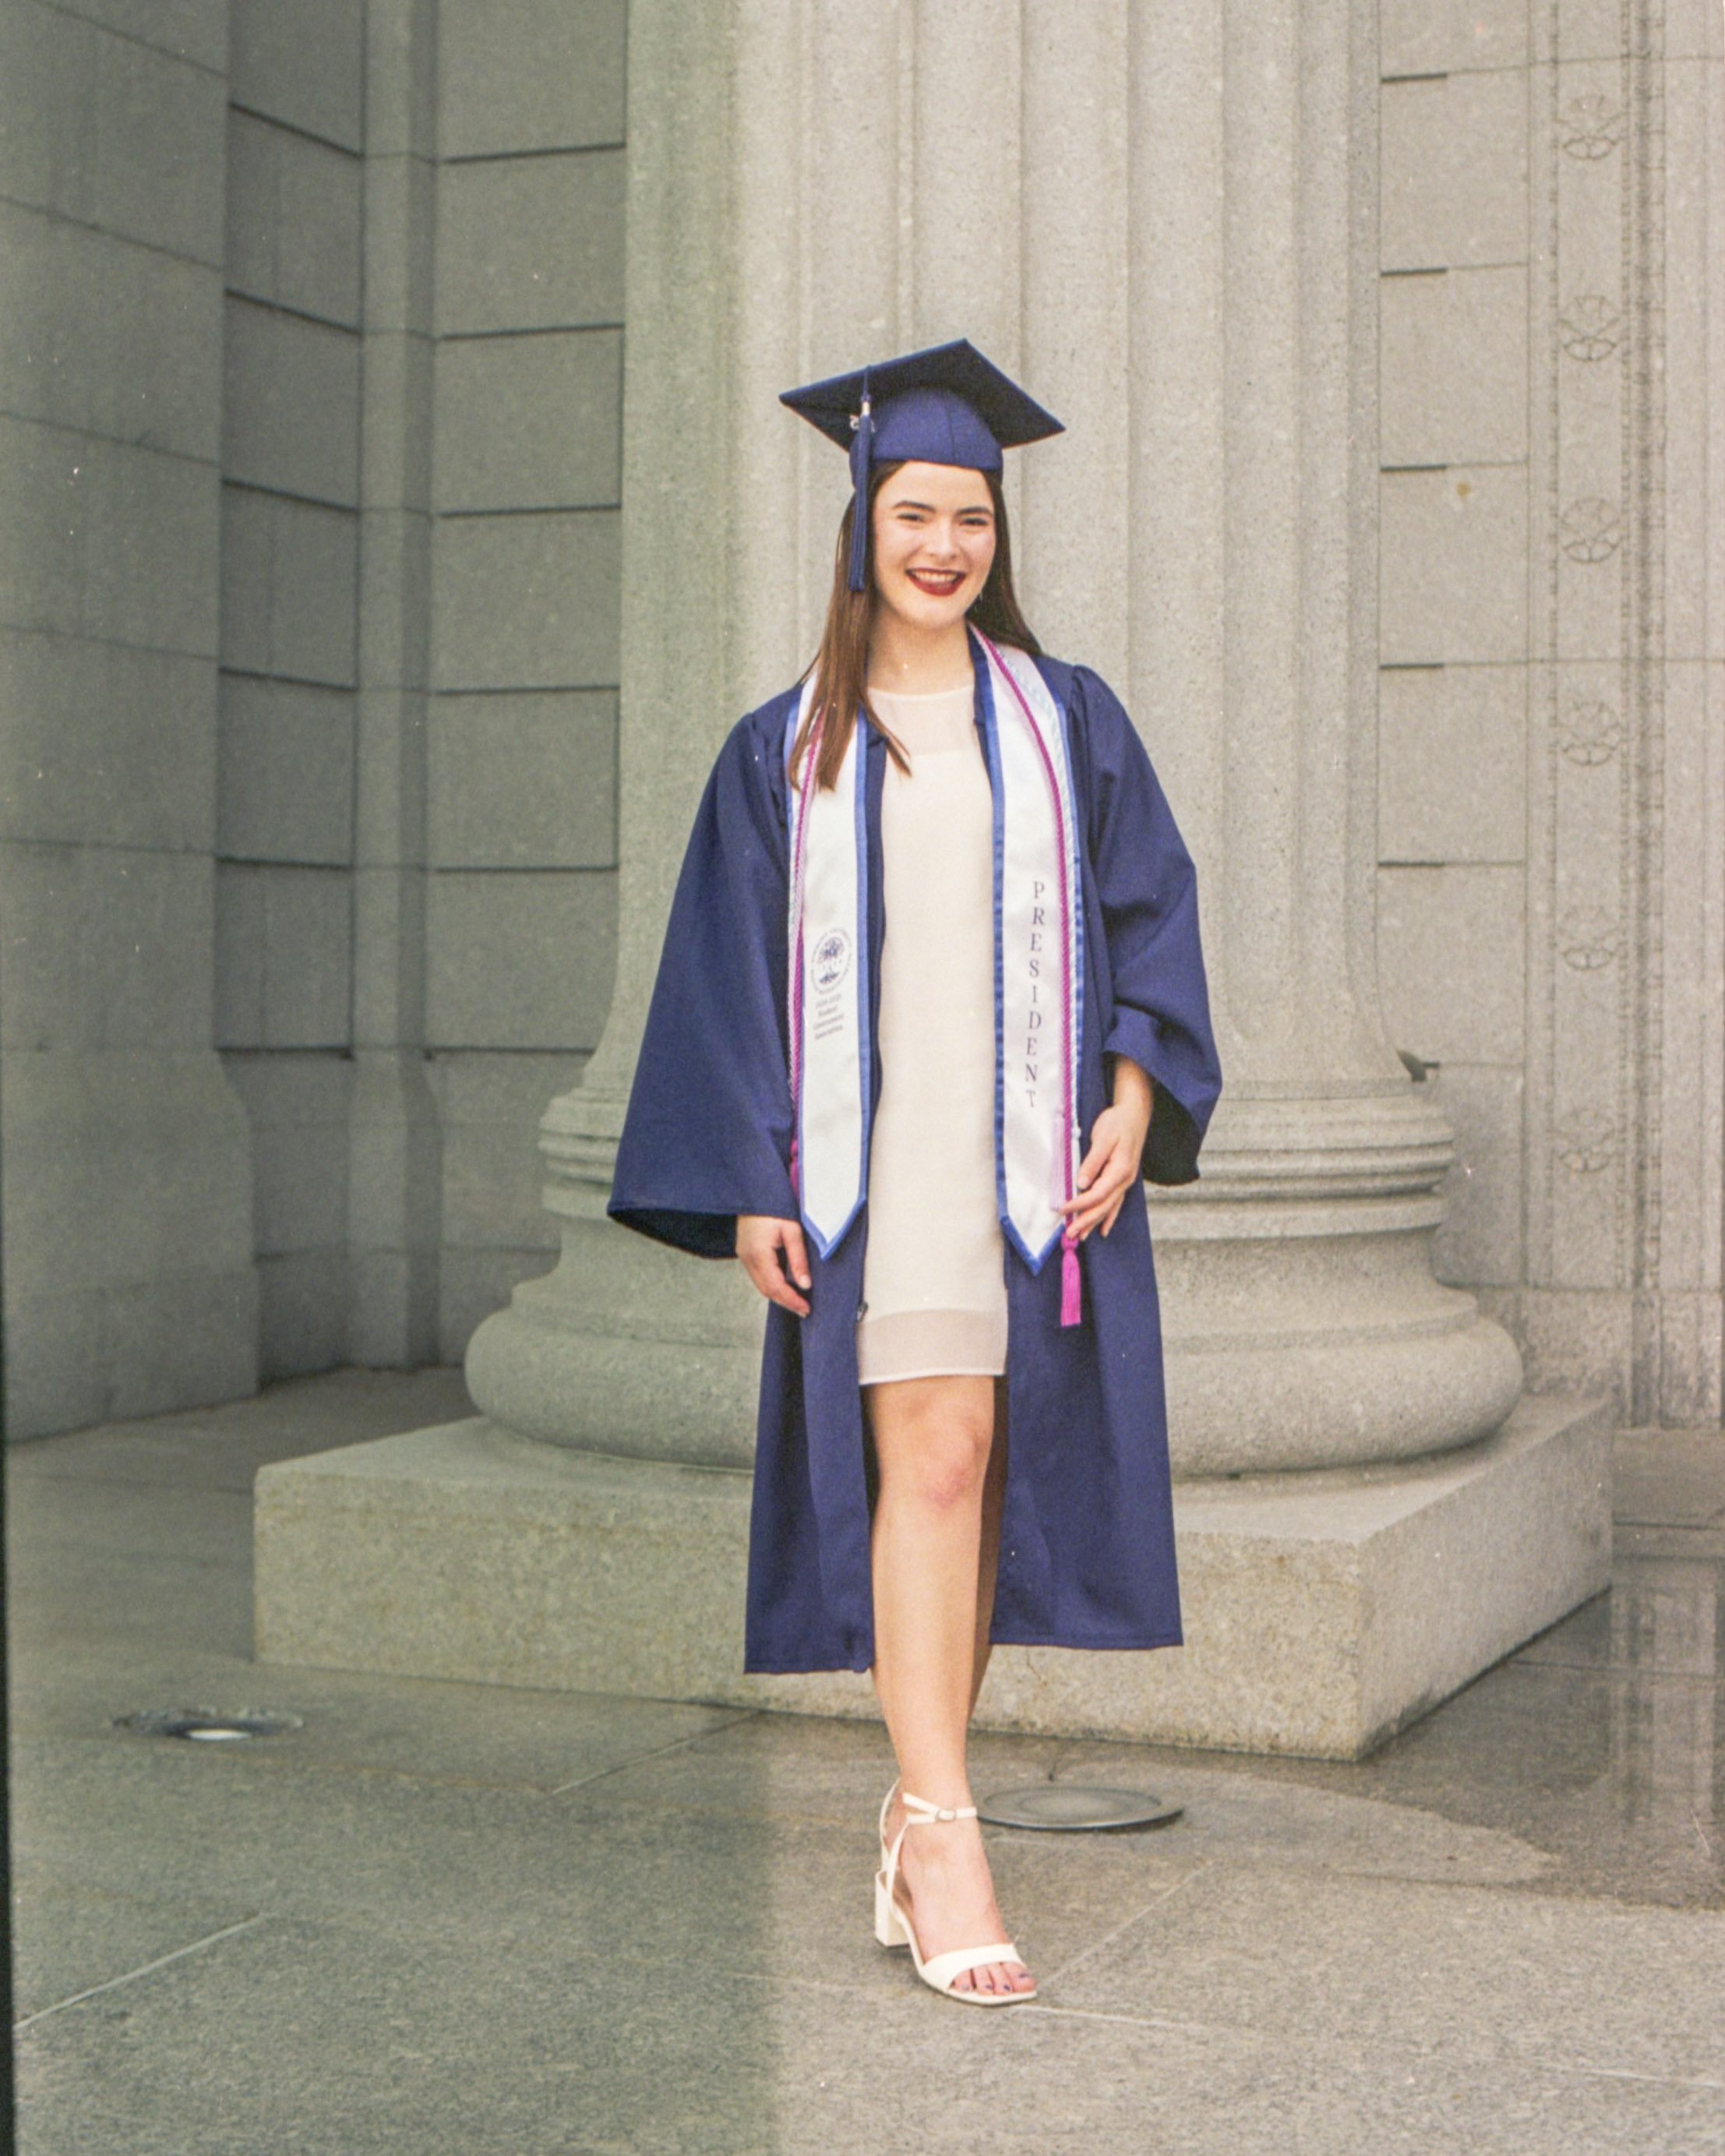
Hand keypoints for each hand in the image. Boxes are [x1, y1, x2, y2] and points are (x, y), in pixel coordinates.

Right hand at [735, 1214, 812, 1315]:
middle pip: (766, 1290)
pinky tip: (785, 1283)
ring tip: (797, 1300)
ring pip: (760, 1284)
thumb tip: (805, 1284)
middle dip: (785, 1302)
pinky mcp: (745, 1252)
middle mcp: (747, 1258)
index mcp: (758, 1254)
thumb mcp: (792, 1230)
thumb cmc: (774, 1205)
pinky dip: (772, 1283)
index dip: (791, 1301)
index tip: (806, 1309)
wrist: (754, 1189)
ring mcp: (743, 1256)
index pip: (775, 1287)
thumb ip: (798, 1258)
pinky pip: (758, 1274)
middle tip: (804, 1309)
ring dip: (778, 1294)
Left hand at [1057, 1060, 1152, 1241]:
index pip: (1097, 1194)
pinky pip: (1116, 1204)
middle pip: (1104, 1206)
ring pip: (1109, 1208)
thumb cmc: (1118, 1123)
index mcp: (1120, 1170)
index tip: (1062, 1209)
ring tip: (1080, 1236)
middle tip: (1069, 1235)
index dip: (1079, 1204)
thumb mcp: (1104, 1137)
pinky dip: (1108, 1218)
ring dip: (1094, 1223)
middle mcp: (1125, 1180)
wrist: (1134, 1114)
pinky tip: (1102, 1230)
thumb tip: (1082, 1184)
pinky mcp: (1123, 1180)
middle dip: (1086, 1221)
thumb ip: (1093, 1161)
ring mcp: (1125, 1181)